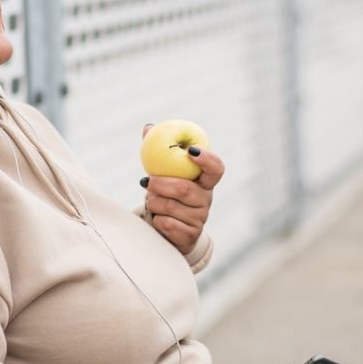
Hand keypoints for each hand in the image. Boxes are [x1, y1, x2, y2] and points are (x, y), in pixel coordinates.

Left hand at [140, 124, 224, 253]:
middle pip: (184, 189)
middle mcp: (206, 199)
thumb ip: (159, 152)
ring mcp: (200, 219)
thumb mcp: (166, 174)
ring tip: (151, 200)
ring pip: (171, 207)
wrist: (172, 230)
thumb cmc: (169, 195)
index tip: (191, 151)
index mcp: (204, 181)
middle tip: (146, 181)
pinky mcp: (190, 236)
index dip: (207, 159)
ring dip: (153, 202)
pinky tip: (158, 217)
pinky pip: (167, 224)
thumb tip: (148, 128)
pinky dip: (156, 219)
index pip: (216, 168)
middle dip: (160, 184)